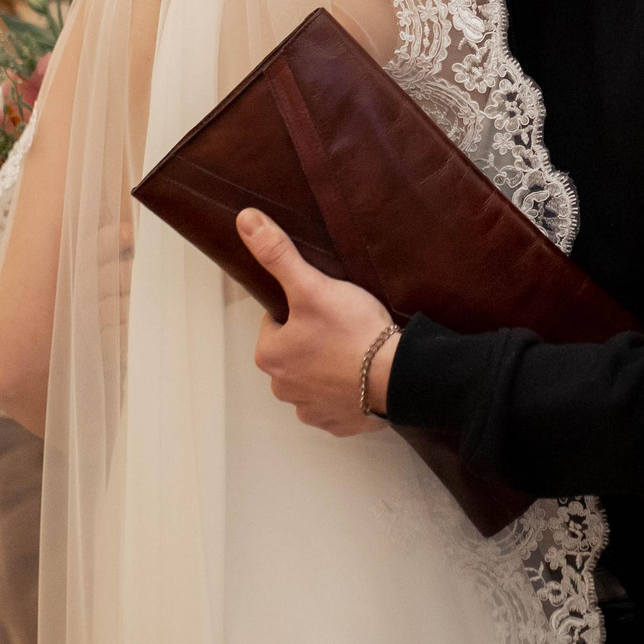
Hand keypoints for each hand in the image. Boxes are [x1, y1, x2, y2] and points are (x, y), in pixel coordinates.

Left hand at [239, 207, 395, 436]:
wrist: (398, 377)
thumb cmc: (353, 332)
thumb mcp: (313, 286)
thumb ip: (278, 254)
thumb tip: (244, 219)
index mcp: (270, 356)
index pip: (277, 321)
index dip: (302, 308)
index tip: (326, 306)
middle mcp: (283, 388)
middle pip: (294, 351)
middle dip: (314, 339)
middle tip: (344, 326)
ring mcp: (311, 409)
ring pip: (314, 378)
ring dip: (330, 367)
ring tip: (357, 350)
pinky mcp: (339, 424)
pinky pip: (337, 402)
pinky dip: (348, 391)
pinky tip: (364, 376)